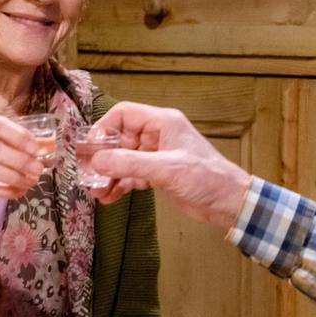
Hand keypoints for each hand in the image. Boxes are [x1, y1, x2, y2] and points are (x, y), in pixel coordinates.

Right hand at [87, 102, 250, 229]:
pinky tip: (109, 197)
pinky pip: (132, 175)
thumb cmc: (206, 178)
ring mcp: (157, 155)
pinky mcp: (158, 174)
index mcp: (163, 122)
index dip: (104, 127)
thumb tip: (96, 160)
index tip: (91, 147)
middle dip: (103, 157)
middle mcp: (158, 135)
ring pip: (124, 159)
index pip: (124, 114)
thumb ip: (129, 163)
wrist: (228, 202)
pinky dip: (120, 184)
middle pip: (120, 138)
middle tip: (87, 174)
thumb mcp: (165, 169)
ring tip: (96, 191)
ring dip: (109, 174)